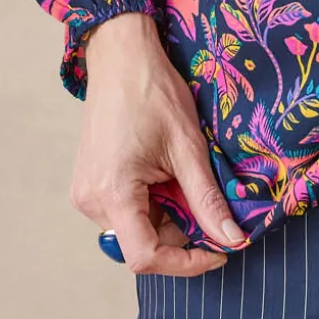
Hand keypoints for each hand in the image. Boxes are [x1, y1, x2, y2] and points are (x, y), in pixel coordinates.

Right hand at [70, 11, 245, 275]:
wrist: (120, 55)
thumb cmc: (153, 92)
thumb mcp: (188, 147)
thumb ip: (207, 199)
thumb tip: (232, 239)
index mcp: (112, 193)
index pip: (146, 257)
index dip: (186, 262)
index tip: (219, 250)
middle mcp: (91, 201)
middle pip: (143, 242)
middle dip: (181, 228)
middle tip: (202, 192)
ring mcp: (86, 192)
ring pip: (136, 226)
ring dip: (166, 212)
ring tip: (178, 171)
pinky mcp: (88, 183)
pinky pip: (124, 209)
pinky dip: (150, 200)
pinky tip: (161, 169)